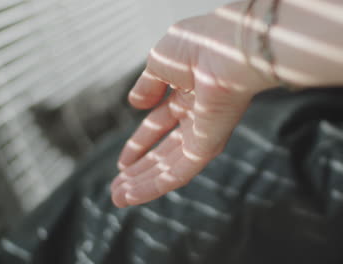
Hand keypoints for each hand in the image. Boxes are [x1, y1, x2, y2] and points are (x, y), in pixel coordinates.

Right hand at [110, 2, 274, 207]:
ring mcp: (204, 134)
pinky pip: (178, 173)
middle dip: (139, 169)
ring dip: (142, 183)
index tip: (122, 161)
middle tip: (117, 186)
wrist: (224, 50)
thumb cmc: (198, 47)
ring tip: (118, 198)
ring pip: (169, 167)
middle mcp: (198, 117)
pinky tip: (133, 196)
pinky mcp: (208, 148)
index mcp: (188, 93)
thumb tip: (134, 104)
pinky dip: (154, 186)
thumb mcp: (160, 61)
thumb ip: (148, 85)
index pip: (161, 123)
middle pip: (164, 150)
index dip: (140, 142)